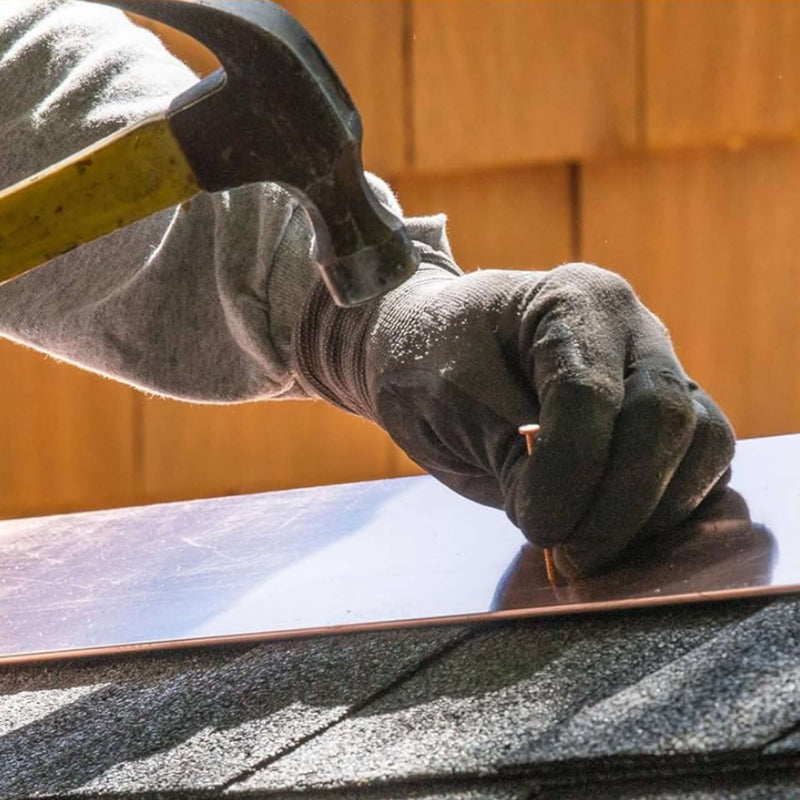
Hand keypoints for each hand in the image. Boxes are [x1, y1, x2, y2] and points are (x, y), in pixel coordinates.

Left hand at [292, 261, 734, 575]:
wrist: (424, 351)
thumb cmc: (426, 364)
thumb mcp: (451, 405)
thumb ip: (513, 459)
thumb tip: (570, 525)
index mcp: (571, 299)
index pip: (589, 395)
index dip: (567, 473)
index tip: (534, 526)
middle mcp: (630, 327)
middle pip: (666, 417)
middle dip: (621, 503)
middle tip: (569, 552)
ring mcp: (655, 368)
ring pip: (704, 442)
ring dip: (652, 511)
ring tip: (587, 546)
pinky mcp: (663, 415)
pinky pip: (699, 465)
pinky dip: (665, 509)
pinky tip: (614, 534)